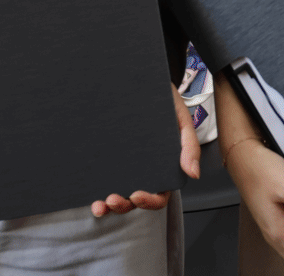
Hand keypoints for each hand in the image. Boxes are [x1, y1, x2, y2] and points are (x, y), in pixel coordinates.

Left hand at [91, 83, 201, 215]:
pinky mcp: (109, 157)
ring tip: (99, 204)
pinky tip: (90, 194)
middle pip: (136, 200)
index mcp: (164, 166)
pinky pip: (103, 179)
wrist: (142, 77)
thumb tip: (193, 173)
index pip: (159, 194)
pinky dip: (97, 191)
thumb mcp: (182, 120)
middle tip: (113, 199)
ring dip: (109, 205)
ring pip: (118, 194)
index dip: (149, 201)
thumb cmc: (165, 100)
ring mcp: (125, 165)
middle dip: (124, 205)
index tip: (137, 195)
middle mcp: (144, 170)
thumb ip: (189, 145)